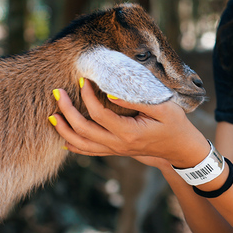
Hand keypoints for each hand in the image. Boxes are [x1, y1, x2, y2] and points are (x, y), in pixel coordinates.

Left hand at [50, 81, 209, 168]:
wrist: (180, 149)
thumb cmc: (175, 125)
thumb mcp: (164, 108)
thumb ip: (137, 100)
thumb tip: (111, 93)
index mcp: (129, 132)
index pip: (98, 113)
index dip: (87, 96)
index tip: (83, 80)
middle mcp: (118, 144)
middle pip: (83, 129)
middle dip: (66, 111)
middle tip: (57, 92)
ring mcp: (116, 150)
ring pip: (82, 144)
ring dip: (64, 131)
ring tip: (51, 116)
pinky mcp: (116, 151)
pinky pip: (90, 152)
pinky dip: (75, 146)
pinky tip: (64, 140)